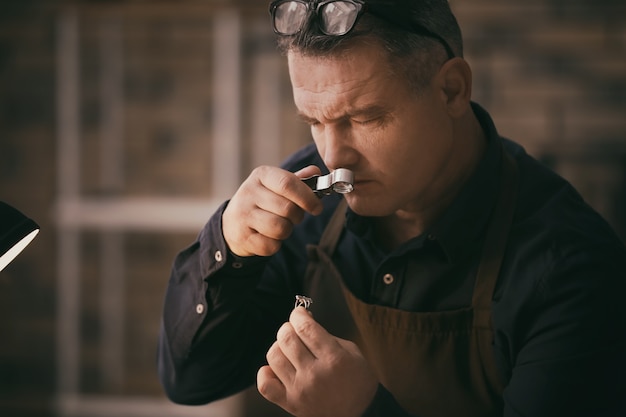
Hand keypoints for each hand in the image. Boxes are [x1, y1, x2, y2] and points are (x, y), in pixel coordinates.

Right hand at [222, 165, 323, 256]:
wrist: (232, 224)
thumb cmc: (262, 202)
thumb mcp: (276, 185)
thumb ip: (297, 180)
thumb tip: (316, 171)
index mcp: (261, 175)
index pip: (288, 183)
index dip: (307, 197)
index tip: (317, 207)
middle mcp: (249, 192)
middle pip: (288, 208)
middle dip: (298, 216)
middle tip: (293, 217)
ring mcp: (243, 215)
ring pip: (281, 228)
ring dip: (286, 231)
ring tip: (279, 225)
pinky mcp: (242, 237)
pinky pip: (271, 246)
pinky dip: (275, 245)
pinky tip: (267, 236)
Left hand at [257, 308, 378, 416]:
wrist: (360, 416)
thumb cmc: (358, 382)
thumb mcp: (353, 353)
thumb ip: (328, 336)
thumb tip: (304, 321)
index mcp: (334, 359)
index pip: (305, 327)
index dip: (298, 315)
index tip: (299, 313)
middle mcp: (315, 374)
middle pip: (287, 338)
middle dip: (289, 327)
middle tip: (294, 329)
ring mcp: (300, 390)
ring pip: (274, 356)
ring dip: (279, 346)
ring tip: (288, 348)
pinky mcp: (290, 404)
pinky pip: (265, 385)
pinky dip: (266, 372)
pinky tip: (276, 368)